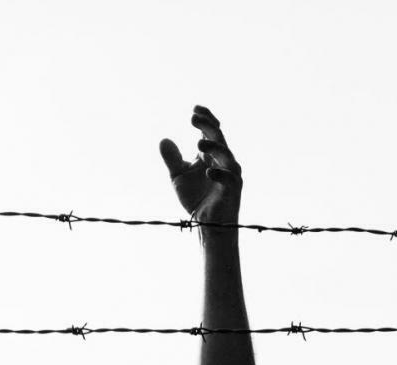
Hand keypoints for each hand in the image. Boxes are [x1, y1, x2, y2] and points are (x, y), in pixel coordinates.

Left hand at [159, 105, 241, 224]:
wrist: (206, 224)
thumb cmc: (196, 198)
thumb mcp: (178, 176)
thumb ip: (172, 159)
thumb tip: (164, 139)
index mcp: (212, 154)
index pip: (212, 131)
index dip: (206, 119)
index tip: (194, 109)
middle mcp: (223, 161)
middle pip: (219, 138)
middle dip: (208, 126)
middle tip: (193, 118)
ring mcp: (230, 175)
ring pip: (227, 155)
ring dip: (214, 147)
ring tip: (198, 144)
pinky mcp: (233, 191)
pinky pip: (230, 179)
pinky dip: (220, 173)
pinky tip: (208, 171)